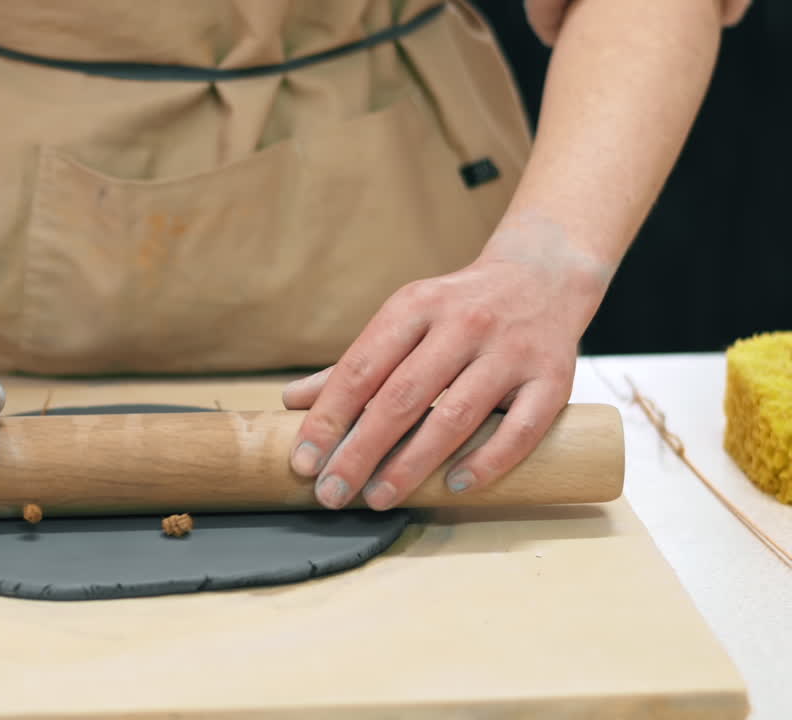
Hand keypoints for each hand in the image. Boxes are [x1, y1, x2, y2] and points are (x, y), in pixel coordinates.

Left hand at [283, 236, 610, 510]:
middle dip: (360, 451)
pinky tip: (452, 486)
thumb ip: (356, 364)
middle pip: (401, 397)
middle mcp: (463, 324)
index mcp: (415, 306)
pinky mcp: (553, 378)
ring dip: (412, 464)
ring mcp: (510, 351)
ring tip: (378, 498)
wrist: (543, 275)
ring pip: (456, 415)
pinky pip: (519, 429)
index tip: (302, 461)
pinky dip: (486, 462)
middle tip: (331, 493)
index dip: (328, 418)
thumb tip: (293, 403)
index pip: (360, 368)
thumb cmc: (459, 309)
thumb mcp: (405, 319)